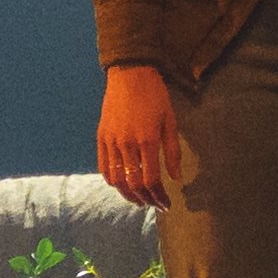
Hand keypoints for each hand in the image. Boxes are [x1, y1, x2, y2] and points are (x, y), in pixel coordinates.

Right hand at [93, 64, 184, 206]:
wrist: (129, 72)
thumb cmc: (155, 95)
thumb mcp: (170, 121)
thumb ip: (173, 152)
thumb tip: (176, 179)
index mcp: (147, 140)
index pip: (151, 180)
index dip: (159, 196)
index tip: (166, 203)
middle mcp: (126, 144)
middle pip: (133, 184)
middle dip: (145, 199)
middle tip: (155, 205)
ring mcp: (111, 141)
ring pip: (116, 179)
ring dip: (128, 194)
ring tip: (139, 199)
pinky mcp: (101, 137)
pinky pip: (103, 166)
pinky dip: (112, 181)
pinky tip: (122, 184)